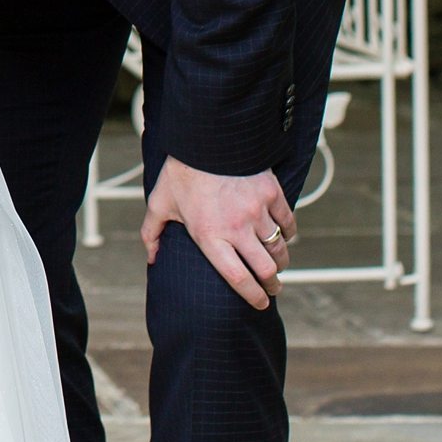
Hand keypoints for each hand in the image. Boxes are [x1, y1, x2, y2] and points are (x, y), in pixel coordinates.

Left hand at [140, 156, 296, 309]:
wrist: (206, 138)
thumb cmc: (180, 173)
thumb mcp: (159, 203)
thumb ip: (153, 233)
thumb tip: (152, 258)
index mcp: (209, 236)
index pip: (237, 278)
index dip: (252, 296)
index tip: (259, 303)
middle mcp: (236, 228)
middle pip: (266, 270)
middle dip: (273, 285)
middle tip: (273, 288)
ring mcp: (257, 211)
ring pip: (279, 249)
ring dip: (281, 262)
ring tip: (278, 266)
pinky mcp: (271, 194)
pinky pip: (288, 222)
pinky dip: (288, 233)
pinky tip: (284, 237)